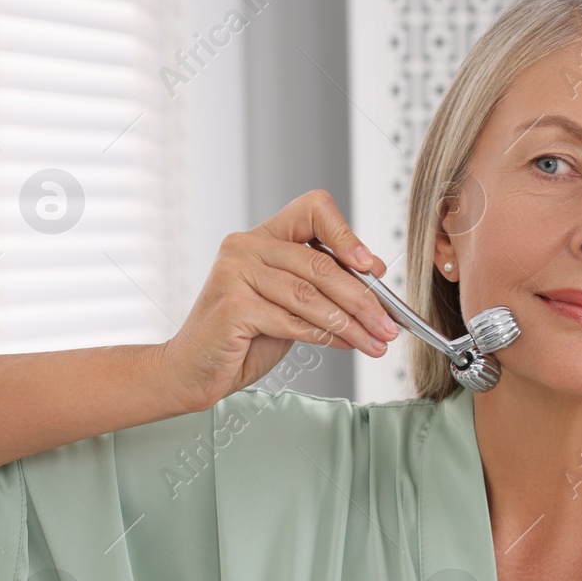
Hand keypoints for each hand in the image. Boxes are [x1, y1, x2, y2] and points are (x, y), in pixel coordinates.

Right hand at [158, 189, 399, 411]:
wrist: (193, 371)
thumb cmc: (241, 339)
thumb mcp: (289, 305)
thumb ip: (320, 286)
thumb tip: (374, 275)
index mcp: (260, 237)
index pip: (312, 209)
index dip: (346, 234)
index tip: (372, 267)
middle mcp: (245, 246)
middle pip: (320, 264)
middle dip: (363, 299)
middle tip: (389, 325)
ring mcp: (235, 273)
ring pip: (310, 296)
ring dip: (351, 323)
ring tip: (376, 342)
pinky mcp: (233, 305)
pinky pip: (293, 321)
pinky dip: (326, 336)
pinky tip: (346, 344)